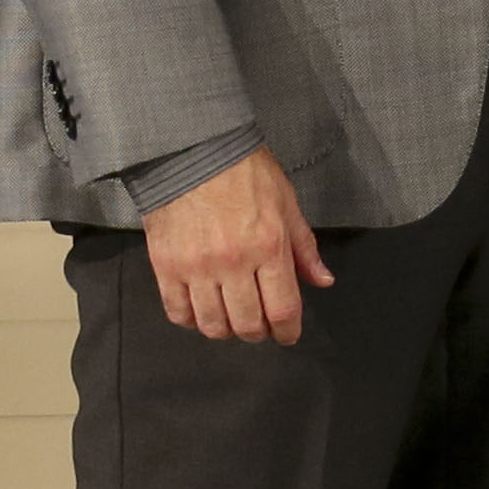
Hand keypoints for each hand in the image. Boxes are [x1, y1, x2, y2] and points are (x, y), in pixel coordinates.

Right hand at [141, 146, 329, 344]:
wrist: (193, 153)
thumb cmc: (246, 174)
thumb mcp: (287, 204)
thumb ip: (304, 249)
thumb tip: (323, 281)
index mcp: (269, 247)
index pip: (283, 308)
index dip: (288, 331)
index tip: (289, 335)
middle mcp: (233, 263)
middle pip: (247, 323)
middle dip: (259, 333)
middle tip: (261, 328)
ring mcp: (196, 268)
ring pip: (212, 324)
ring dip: (226, 331)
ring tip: (232, 321)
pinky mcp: (165, 267)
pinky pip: (177, 312)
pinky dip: (191, 321)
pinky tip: (201, 312)